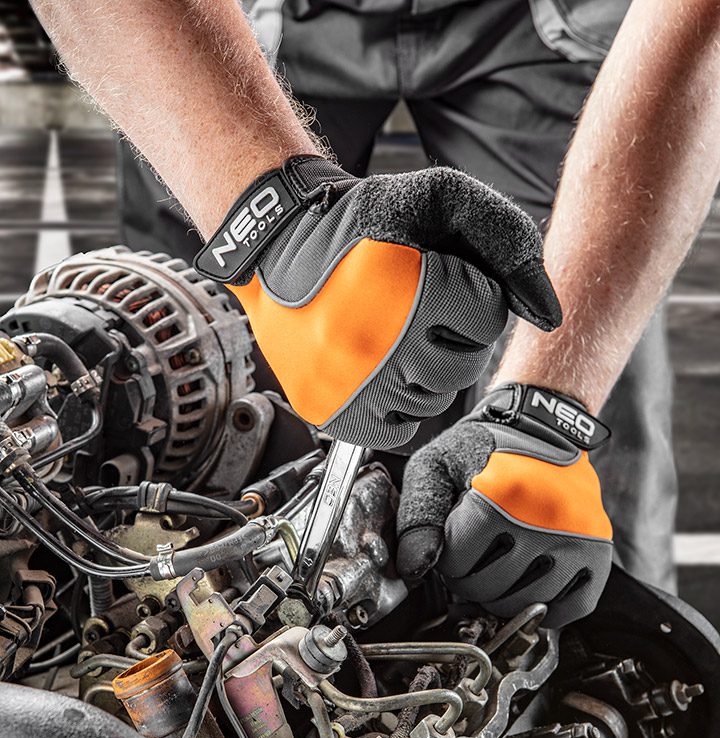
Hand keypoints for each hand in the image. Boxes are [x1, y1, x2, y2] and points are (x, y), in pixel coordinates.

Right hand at [195, 157, 560, 449]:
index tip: (440, 278)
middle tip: (422, 311)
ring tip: (397, 336)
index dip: (473, 294)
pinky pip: (397, 431)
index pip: (488, 318)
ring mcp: (352, 386)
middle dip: (457, 336)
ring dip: (428, 371)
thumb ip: (509, 243)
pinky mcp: (331, 411)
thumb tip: (551, 316)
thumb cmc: (364, 224)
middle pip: (464, 366)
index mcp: (411, 292)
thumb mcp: (442, 200)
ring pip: (433, 400)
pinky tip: (384, 372)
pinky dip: (400, 407)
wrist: (278, 244)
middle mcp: (380, 346)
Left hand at [396, 384, 612, 626]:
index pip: (456, 563)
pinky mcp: (598, 550)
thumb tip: (414, 570)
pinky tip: (531, 588)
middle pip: (488, 588)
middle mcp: (544, 516)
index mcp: (500, 492)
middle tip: (475, 558)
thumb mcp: (435, 467)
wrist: (543, 425)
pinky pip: (572, 607)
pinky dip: (548, 610)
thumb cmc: (485, 447)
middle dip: (470, 579)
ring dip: (502, 596)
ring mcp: (576, 536)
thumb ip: (416, 519)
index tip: (454, 541)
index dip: (446, 558)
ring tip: (499, 569)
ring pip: (525, 604)